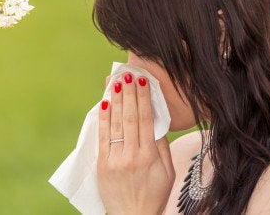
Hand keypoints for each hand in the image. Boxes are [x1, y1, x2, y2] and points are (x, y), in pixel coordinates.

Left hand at [97, 73, 174, 214]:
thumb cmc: (154, 195)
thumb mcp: (168, 172)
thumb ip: (161, 147)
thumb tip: (155, 123)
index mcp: (149, 156)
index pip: (145, 120)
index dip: (143, 98)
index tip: (142, 81)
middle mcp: (131, 156)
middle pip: (128, 117)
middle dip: (127, 93)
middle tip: (126, 74)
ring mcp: (114, 160)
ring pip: (114, 124)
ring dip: (114, 100)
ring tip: (114, 82)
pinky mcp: (102, 164)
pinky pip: (102, 137)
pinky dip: (103, 119)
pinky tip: (103, 104)